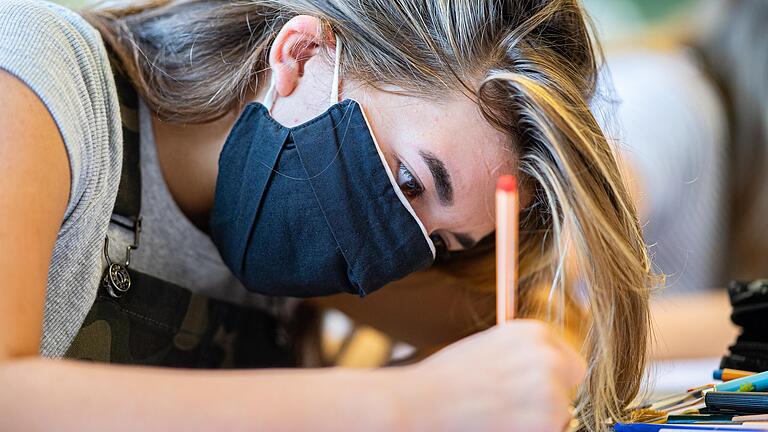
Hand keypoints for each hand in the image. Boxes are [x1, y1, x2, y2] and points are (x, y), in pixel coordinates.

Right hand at [398, 320, 585, 431]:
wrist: (424, 401)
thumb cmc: (448, 377)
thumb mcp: (490, 346)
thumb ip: (522, 354)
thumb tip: (543, 370)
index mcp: (534, 332)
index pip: (565, 356)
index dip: (550, 374)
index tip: (530, 385)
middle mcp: (548, 355)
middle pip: (571, 380)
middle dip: (553, 393)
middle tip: (520, 405)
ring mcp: (551, 389)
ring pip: (561, 411)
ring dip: (539, 417)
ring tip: (502, 414)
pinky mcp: (548, 420)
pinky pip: (552, 430)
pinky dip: (530, 431)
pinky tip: (503, 425)